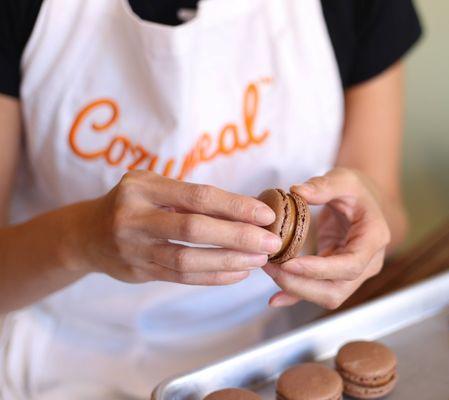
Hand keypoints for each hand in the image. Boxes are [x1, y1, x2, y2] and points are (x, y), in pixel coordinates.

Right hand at [69, 170, 280, 284]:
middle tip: (271, 242)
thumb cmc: (133, 203)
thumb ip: (190, 196)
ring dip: (228, 261)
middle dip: (238, 236)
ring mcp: (133, 248)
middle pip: (193, 229)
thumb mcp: (153, 187)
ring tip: (259, 261)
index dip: (235, 206)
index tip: (266, 215)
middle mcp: (133, 217)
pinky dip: (213, 277)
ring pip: (187, 259)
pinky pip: (181, 277)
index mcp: (142, 187)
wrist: (86, 234)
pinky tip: (238, 274)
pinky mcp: (138, 272)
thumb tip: (248, 208)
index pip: (197, 196)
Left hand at [263, 168, 390, 308]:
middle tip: (271, 266)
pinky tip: (275, 298)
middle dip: (302, 285)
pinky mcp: (336, 276)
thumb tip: (296, 191)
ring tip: (269, 269)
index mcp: (374, 238)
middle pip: (337, 290)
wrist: (363, 202)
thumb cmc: (356, 190)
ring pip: (327, 295)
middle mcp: (368, 263)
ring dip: (295, 288)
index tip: (290, 264)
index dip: (320, 270)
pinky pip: (317, 291)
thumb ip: (323, 185)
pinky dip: (296, 296)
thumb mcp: (344, 178)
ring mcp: (353, 273)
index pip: (350, 265)